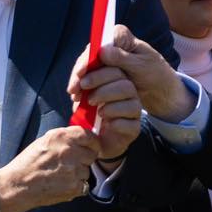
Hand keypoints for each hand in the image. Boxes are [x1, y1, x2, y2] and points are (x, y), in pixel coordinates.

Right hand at [0, 127, 101, 211]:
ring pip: (87, 171)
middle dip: (84, 159)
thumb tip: (81, 139)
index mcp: (61, 137)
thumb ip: (64, 138)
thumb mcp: (44, 141)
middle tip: (70, 163)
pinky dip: (75, 186)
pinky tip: (61, 184)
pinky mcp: (74, 186)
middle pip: (92, 154)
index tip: (92, 147)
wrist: (18, 185)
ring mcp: (73, 170)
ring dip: (78, 174)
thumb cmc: (27, 163)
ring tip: (61, 175)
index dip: (92, 142)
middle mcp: (70, 151)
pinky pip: (84, 185)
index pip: (89, 136)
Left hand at [67, 44, 141, 161]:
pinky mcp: (134, 129)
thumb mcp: (82, 99)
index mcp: (117, 83)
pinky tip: (106, 123)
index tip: (80, 81)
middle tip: (88, 97)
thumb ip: (82, 87)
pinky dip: (117, 122)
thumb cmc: (89, 116)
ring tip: (96, 111)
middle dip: (103, 87)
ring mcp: (133, 112)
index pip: (113, 69)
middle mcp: (129, 95)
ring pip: (131, 101)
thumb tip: (78, 79)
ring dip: (110, 104)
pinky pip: (131, 123)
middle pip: (124, 83)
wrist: (95, 142)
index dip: (96, 73)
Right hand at [76, 25, 192, 121]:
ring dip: (79, 81)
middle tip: (73, 88)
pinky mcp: (103, 70)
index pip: (99, 42)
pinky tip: (78, 97)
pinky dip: (84, 86)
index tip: (82, 72)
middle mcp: (110, 43)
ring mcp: (105, 57)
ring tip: (74, 95)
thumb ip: (122, 58)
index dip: (88, 57)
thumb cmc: (154, 72)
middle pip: (89, 56)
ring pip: (87, 67)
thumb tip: (102, 51)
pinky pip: (90, 76)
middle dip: (80, 73)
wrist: (159, 86)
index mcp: (121, 36)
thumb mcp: (141, 65)